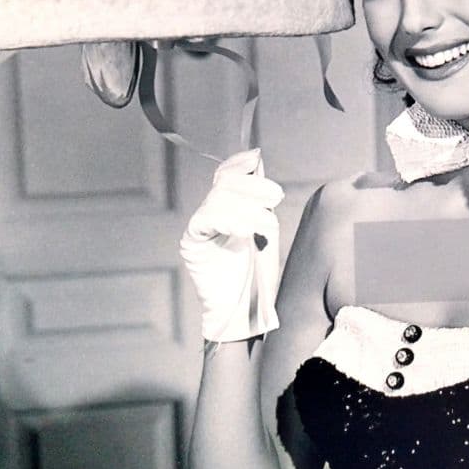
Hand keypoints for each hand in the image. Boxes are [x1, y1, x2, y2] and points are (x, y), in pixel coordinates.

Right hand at [180, 148, 283, 341]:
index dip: (238, 164)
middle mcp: (210, 214)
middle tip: (275, 198)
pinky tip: (246, 230)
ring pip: (218, 200)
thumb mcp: (265, 229)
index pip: (225, 175)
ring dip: (248, 208)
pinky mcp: (193, 243)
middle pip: (224, 184)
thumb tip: (258, 165)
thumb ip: (260, 201)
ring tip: (266, 225)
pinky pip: (206, 219)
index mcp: (227, 208)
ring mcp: (199, 228)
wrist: (246, 310)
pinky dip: (229, 220)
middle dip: (252, 186)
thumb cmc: (258, 273)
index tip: (256, 158)